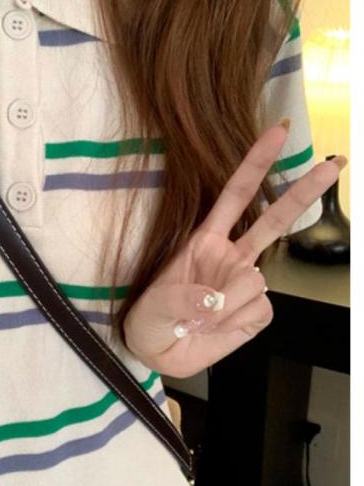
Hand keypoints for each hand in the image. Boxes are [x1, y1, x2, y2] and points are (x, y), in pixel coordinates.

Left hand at [122, 121, 347, 378]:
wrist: (157, 352)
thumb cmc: (150, 319)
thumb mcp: (153, 304)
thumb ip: (182, 298)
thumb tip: (214, 300)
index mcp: (204, 240)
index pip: (235, 195)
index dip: (256, 164)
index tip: (278, 132)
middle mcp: (231, 256)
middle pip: (273, 221)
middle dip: (303, 193)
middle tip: (334, 165)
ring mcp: (245, 284)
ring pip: (256, 282)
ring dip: (227, 304)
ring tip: (201, 319)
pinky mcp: (255, 313)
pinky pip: (258, 311)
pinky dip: (235, 322)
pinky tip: (217, 329)